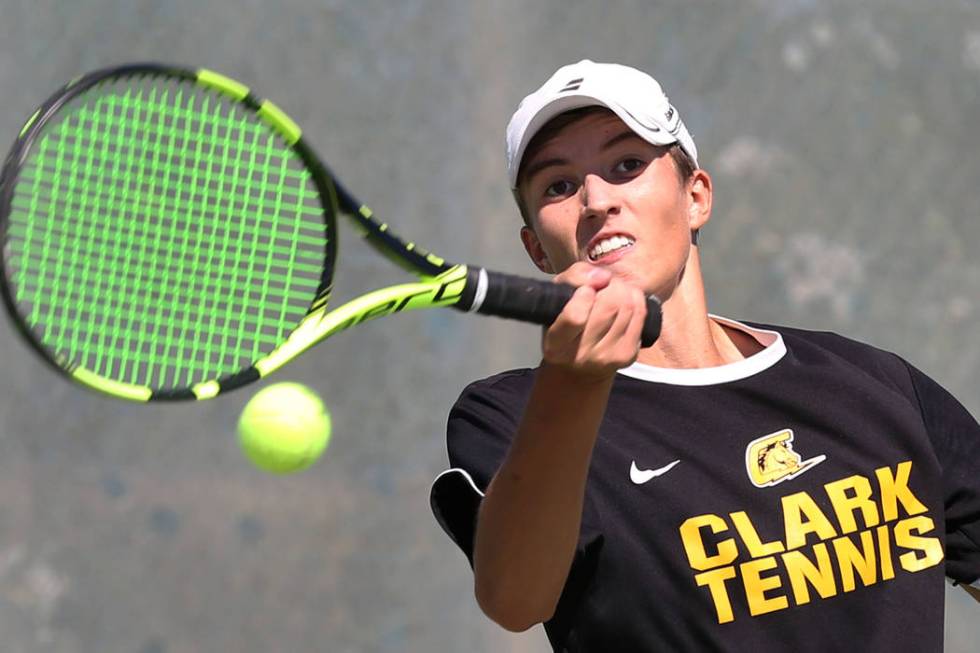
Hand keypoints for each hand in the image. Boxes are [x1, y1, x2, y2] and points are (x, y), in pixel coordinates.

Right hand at [542, 262, 646, 379]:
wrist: (579, 366)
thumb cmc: (566, 324)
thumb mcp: (557, 297)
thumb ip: (574, 277)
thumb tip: (604, 277)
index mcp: (556, 343)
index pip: (575, 317)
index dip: (584, 294)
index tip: (585, 291)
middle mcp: (581, 355)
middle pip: (609, 306)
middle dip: (610, 285)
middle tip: (604, 284)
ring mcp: (607, 357)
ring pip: (628, 307)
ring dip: (624, 290)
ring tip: (614, 292)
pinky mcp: (628, 355)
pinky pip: (640, 315)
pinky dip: (636, 300)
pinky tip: (625, 302)